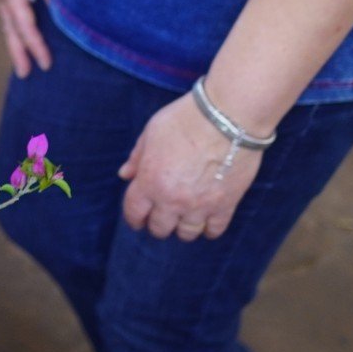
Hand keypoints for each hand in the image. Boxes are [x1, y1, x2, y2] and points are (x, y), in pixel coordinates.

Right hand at [0, 0, 51, 76]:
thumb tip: (63, 14)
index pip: (25, 27)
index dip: (36, 48)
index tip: (46, 66)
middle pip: (9, 28)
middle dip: (18, 52)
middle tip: (25, 75)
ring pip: (7, 18)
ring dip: (14, 37)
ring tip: (20, 53)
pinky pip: (8, 6)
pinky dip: (14, 20)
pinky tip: (23, 19)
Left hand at [119, 93, 260, 239]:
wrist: (227, 117)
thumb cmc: (185, 119)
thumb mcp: (151, 131)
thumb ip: (137, 157)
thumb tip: (125, 174)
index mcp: (150, 181)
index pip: (134, 212)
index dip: (134, 218)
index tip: (137, 220)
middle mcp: (172, 199)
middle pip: (160, 228)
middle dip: (157, 224)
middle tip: (162, 217)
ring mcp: (200, 205)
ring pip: (187, 234)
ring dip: (182, 228)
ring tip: (184, 219)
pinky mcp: (225, 205)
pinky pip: (214, 230)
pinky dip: (209, 229)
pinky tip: (206, 221)